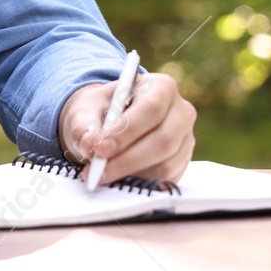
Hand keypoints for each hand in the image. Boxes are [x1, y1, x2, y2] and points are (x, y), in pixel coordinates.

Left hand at [58, 72, 196, 186]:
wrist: (108, 119)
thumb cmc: (99, 109)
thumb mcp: (86, 109)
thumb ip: (84, 124)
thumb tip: (90, 143)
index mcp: (161, 87)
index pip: (151, 109)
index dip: (127, 131)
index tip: (100, 147)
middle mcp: (181, 112)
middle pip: (163, 140)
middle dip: (127, 159)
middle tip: (98, 170)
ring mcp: (185, 139)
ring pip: (165, 164)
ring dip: (131, 174)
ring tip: (102, 175)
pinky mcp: (182, 162)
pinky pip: (166, 179)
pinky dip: (140, 182)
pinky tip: (118, 179)